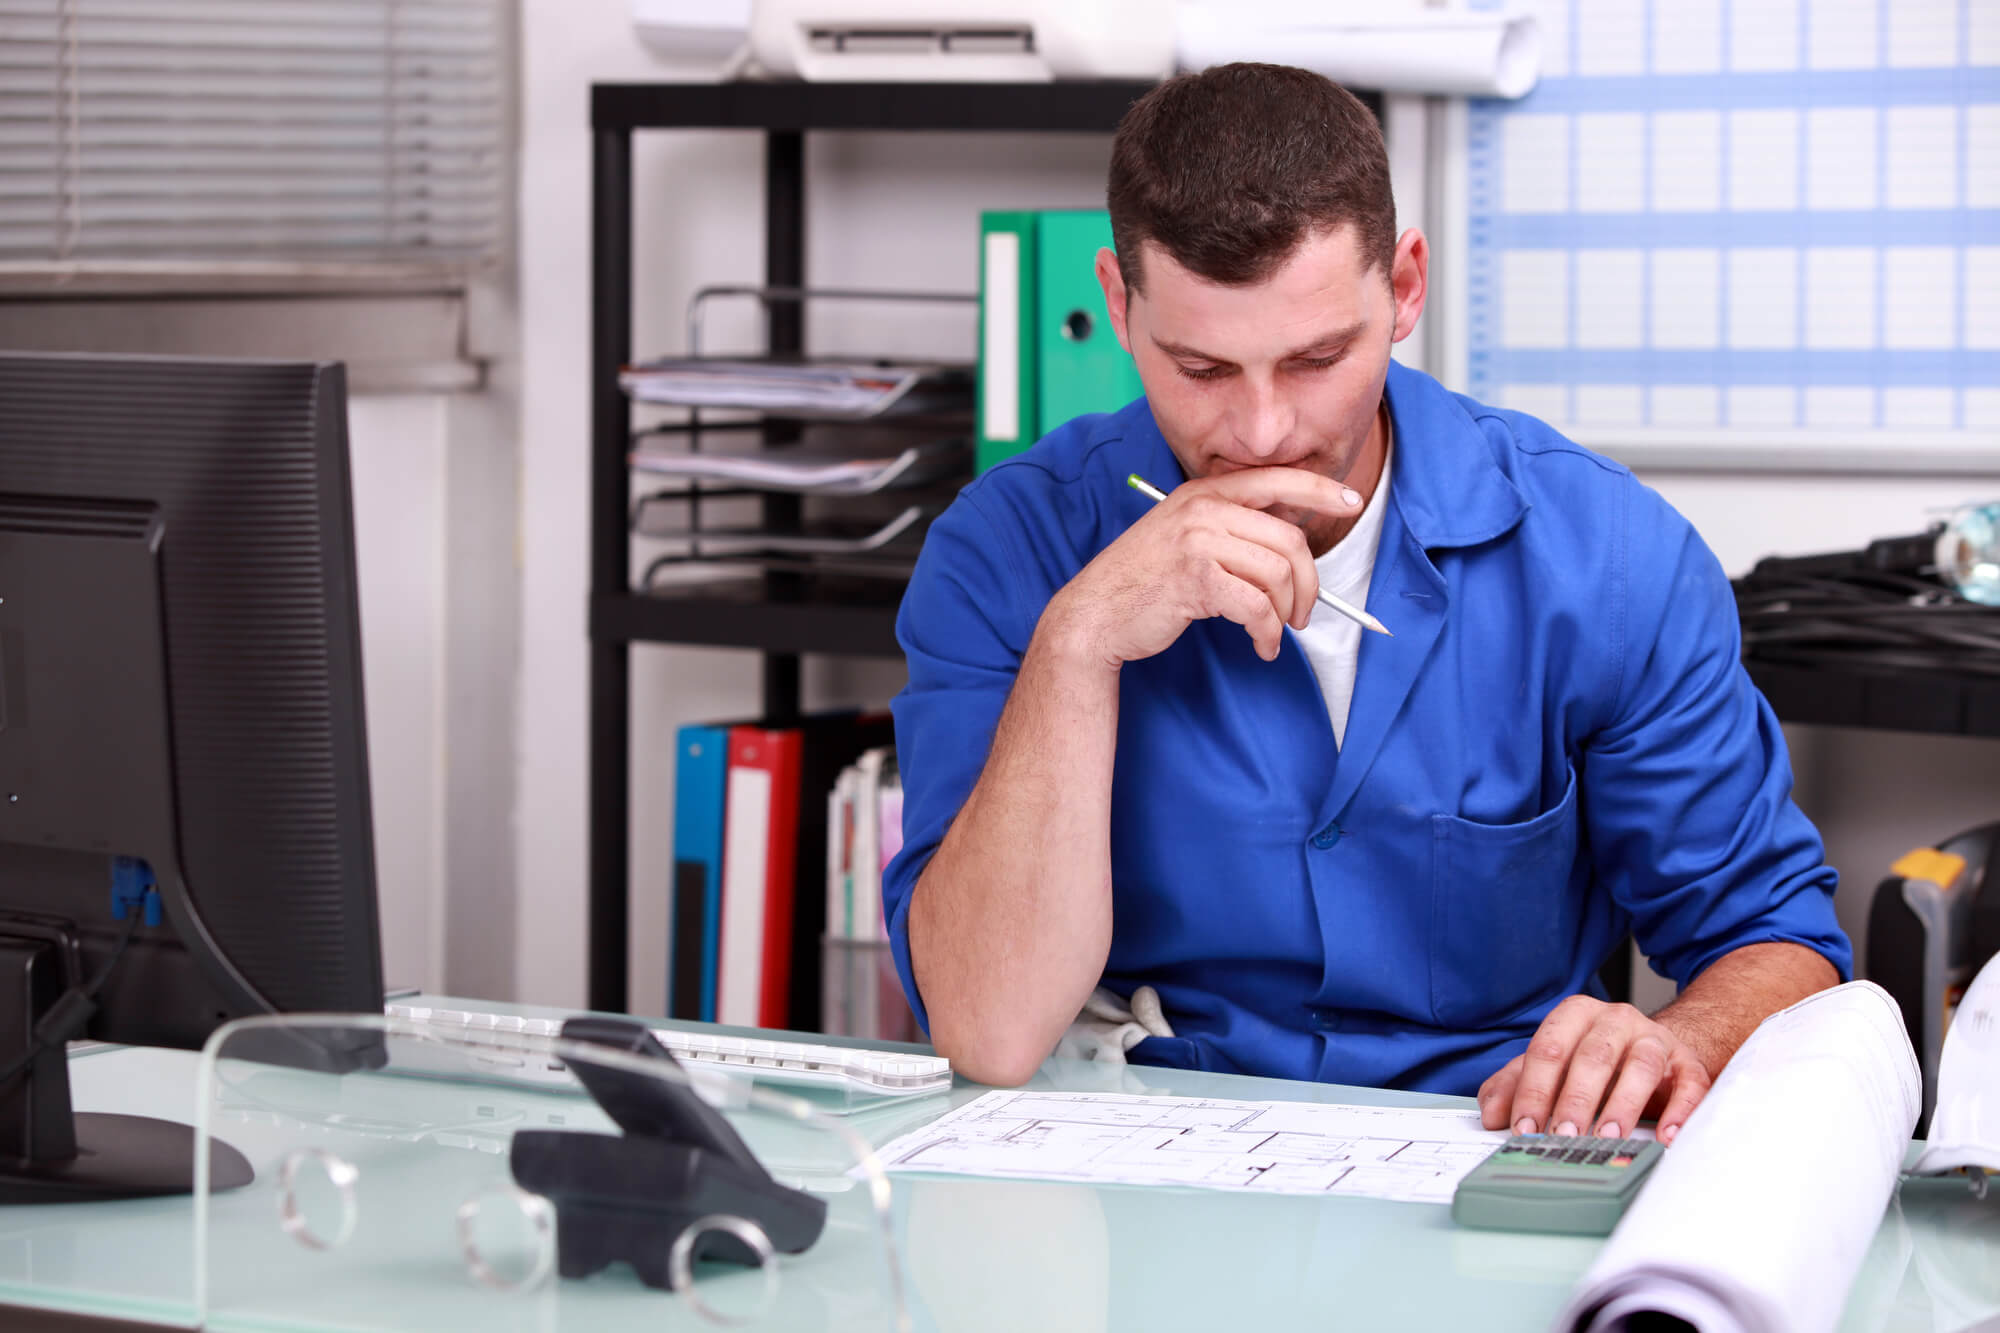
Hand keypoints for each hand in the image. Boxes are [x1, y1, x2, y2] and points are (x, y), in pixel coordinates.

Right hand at [1040, 468, 1362, 666]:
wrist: (1095, 613)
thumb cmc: (1145, 582)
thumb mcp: (1186, 537)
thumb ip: (1230, 527)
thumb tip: (1293, 538)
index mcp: (1203, 492)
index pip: (1275, 480)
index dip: (1319, 490)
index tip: (1349, 502)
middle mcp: (1202, 508)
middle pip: (1288, 540)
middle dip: (1308, 584)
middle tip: (1303, 614)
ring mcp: (1197, 540)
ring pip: (1278, 574)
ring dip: (1285, 613)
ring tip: (1275, 632)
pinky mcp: (1196, 578)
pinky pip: (1257, 606)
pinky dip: (1267, 633)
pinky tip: (1261, 646)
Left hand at [1477, 996, 1712, 1143]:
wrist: (1655, 1053)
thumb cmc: (1594, 1062)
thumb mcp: (1551, 1066)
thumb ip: (1515, 1084)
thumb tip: (1492, 1116)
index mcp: (1575, 1015)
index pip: (1548, 1050)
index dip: (1533, 1091)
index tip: (1524, 1128)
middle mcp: (1616, 1020)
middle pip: (1592, 1057)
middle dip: (1575, 1101)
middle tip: (1563, 1137)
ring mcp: (1655, 1039)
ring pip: (1641, 1065)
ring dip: (1623, 1104)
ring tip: (1608, 1137)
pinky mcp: (1688, 1063)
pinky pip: (1690, 1084)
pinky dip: (1680, 1111)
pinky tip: (1666, 1137)